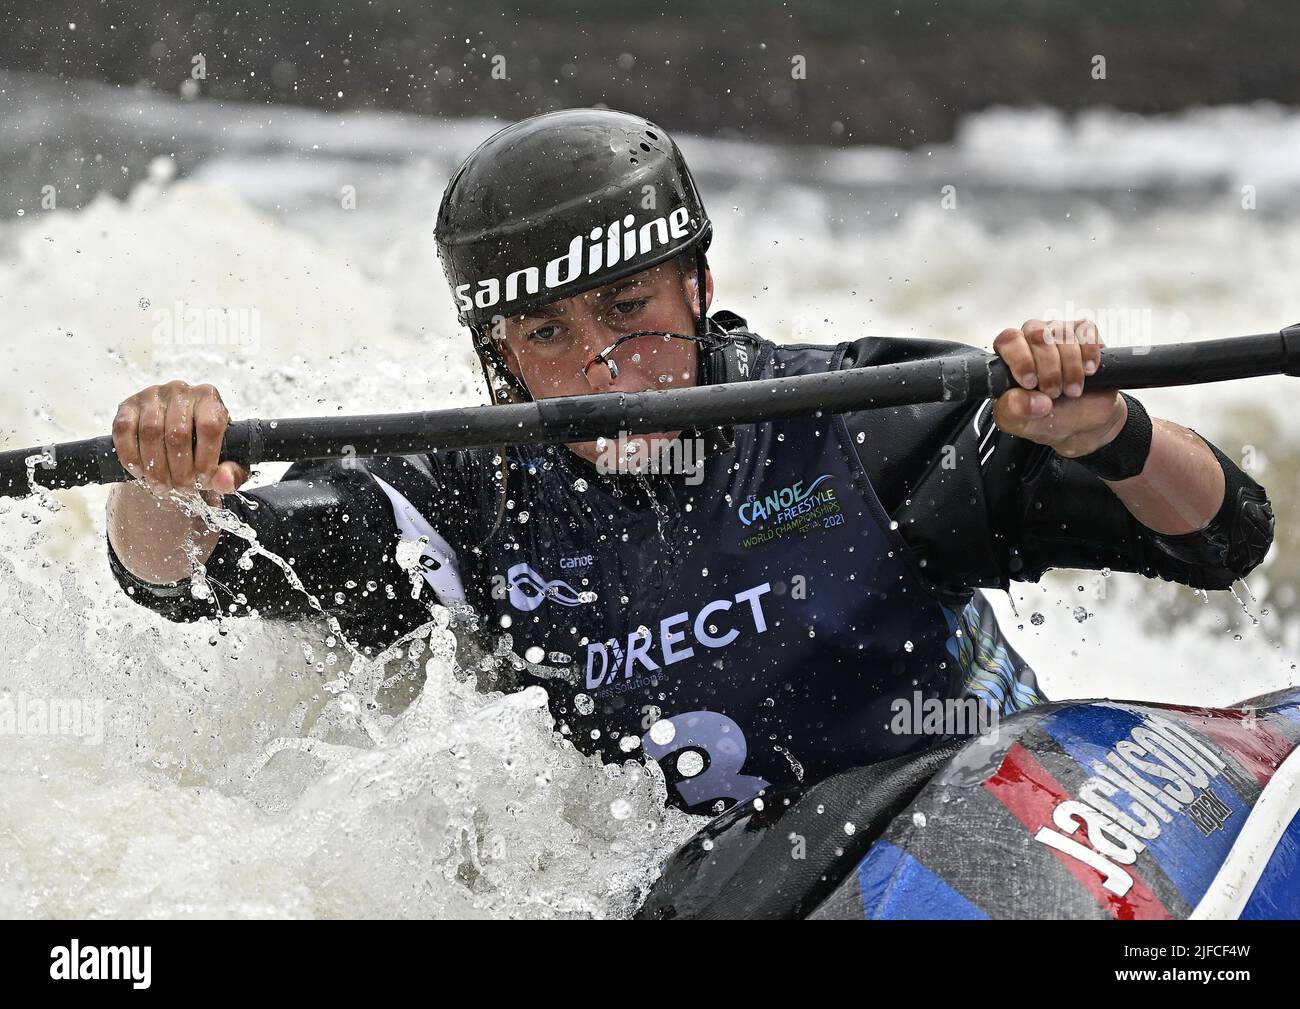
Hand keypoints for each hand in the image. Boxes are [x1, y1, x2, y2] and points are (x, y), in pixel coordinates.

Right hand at [112, 381, 248, 496]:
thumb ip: (232, 474)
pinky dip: (131, 457)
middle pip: (177, 434)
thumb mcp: (227, 461)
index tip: (203, 480)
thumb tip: (223, 482)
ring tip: (162, 487)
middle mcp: (181, 390)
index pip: (209, 427)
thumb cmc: (206, 448)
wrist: (175, 439)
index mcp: (209, 399)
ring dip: (155, 468)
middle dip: (179, 470)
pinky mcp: (128, 404)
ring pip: (150, 433)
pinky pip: (124, 430)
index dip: (206, 459)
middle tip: (181, 489)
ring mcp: (152, 395)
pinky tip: (141, 473)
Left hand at [991, 319, 1126, 456]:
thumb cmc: (1049, 417)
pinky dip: (1089, 354)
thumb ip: (1013, 412)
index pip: (1008, 340)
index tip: (1031, 383)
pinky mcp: (1084, 335)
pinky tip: (1088, 372)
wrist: (1085, 422)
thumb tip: (1018, 399)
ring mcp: (1058, 333)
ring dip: (1071, 367)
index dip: (1020, 360)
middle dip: (1049, 368)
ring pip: (1063, 334)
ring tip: (1072, 390)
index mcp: (1009, 357)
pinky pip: (1087, 332)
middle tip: (1054, 392)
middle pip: (1037, 335)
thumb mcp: (1024, 424)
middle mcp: (1031, 340)